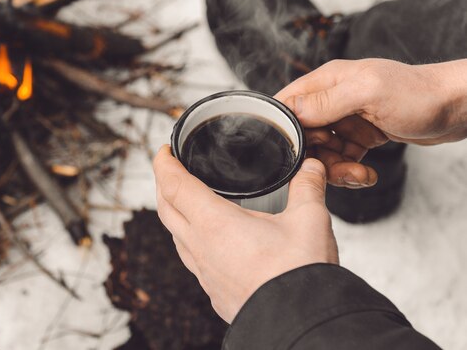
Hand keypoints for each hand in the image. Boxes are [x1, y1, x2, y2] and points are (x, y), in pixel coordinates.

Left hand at [153, 145, 337, 323]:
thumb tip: (311, 167)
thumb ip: (308, 187)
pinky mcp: (213, 291)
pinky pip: (191, 259)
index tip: (164, 150)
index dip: (164, 163)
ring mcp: (204, 273)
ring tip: (187, 201)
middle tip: (170, 168)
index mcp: (214, 224)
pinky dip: (190, 240)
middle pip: (165, 208)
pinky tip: (208, 241)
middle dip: (163, 184)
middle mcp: (201, 248)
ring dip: (175, 213)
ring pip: (175, 236)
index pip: (174, 185)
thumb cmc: (298, 276)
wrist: (300, 324)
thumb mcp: (309, 220)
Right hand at [275, 58, 466, 187]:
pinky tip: (366, 174)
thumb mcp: (368, 94)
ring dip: (336, 169)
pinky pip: (340, 158)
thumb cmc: (419, 94)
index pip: (287, 104)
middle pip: (302, 135)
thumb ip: (326, 102)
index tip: (300, 150)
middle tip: (337, 165)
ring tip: (358, 174)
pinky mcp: (359, 135)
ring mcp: (346, 119)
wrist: (457, 108)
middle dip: (316, 157)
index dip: (286, 131)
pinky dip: (350, 170)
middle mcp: (332, 99)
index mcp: (327, 81)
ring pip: (321, 152)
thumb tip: (289, 110)